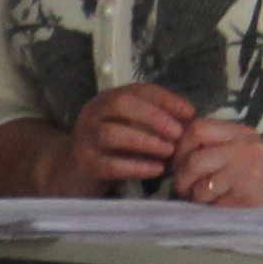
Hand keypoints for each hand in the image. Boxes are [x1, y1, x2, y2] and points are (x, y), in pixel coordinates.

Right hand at [57, 82, 199, 192]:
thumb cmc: (111, 149)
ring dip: (146, 141)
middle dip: (154, 116)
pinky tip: (156, 170)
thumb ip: (156, 123)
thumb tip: (191, 122)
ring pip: (113, 133)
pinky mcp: (84, 164)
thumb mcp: (131, 129)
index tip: (190, 112)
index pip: (138, 90)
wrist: (71, 173)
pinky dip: (136, 166)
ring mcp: (85, 138)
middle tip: (177, 133)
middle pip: (121, 104)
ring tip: (169, 152)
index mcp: (107, 100)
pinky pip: (110, 164)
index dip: (166, 99)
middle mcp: (93, 113)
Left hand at [166, 115, 262, 209]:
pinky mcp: (247, 195)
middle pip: (193, 159)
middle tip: (185, 188)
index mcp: (241, 133)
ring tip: (208, 199)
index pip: (196, 128)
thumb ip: (214, 147)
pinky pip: (212, 204)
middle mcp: (245, 147)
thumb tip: (170, 153)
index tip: (180, 162)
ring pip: (200, 185)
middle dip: (182, 178)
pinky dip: (211, 209)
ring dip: (196, 197)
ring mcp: (248, 171)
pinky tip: (225, 207)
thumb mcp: (242, 152)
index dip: (180, 147)